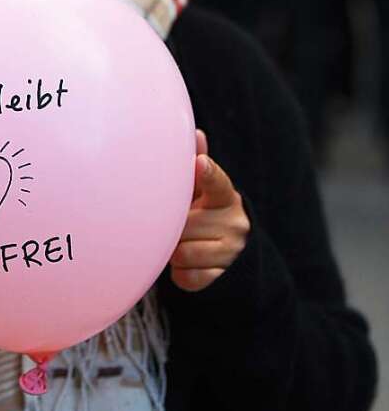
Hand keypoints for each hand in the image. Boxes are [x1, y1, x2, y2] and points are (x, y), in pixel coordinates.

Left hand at [169, 129, 249, 291]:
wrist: (236, 257)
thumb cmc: (208, 214)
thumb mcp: (206, 192)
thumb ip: (198, 170)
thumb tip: (195, 132)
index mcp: (225, 196)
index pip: (217, 182)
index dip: (207, 173)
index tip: (200, 163)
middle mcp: (234, 222)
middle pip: (184, 225)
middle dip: (174, 229)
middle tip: (177, 227)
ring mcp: (231, 251)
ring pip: (182, 252)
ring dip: (174, 252)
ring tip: (183, 244)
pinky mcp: (223, 278)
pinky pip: (187, 276)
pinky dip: (181, 274)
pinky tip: (189, 264)